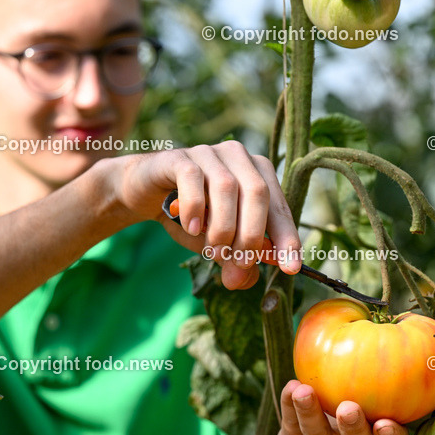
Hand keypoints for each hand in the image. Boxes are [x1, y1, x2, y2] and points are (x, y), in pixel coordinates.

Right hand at [112, 141, 300, 287]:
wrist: (145, 194)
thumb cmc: (190, 218)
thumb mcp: (217, 244)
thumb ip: (234, 260)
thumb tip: (243, 281)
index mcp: (259, 174)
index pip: (280, 207)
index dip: (286, 238)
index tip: (290, 268)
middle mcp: (239, 157)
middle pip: (258, 192)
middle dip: (251, 234)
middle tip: (240, 262)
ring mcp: (209, 153)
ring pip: (227, 186)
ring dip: (223, 226)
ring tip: (213, 251)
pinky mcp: (179, 157)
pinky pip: (192, 179)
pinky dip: (195, 208)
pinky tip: (192, 229)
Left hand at [273, 380, 407, 434]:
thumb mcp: (364, 427)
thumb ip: (375, 396)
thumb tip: (383, 338)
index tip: (386, 424)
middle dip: (352, 426)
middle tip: (348, 409)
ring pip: (315, 431)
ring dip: (309, 411)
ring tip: (303, 391)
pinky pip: (290, 422)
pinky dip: (288, 403)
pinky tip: (291, 387)